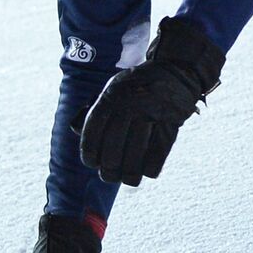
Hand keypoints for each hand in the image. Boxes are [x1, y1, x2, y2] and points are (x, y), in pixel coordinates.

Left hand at [79, 17, 223, 185]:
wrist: (176, 72)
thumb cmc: (138, 85)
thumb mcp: (113, 88)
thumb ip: (96, 108)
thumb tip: (76, 130)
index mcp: (111, 97)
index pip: (93, 132)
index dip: (89, 153)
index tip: (92, 164)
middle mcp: (129, 105)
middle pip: (113, 148)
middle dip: (109, 169)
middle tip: (109, 176)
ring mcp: (152, 113)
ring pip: (136, 154)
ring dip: (130, 174)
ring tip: (128, 180)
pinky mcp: (171, 122)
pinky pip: (158, 152)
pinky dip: (152, 167)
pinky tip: (148, 172)